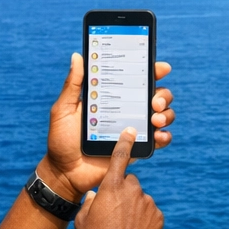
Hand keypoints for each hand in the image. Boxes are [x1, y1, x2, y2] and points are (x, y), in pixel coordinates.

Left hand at [46, 53, 175, 196]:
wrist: (65, 172)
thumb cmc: (61, 139)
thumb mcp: (63, 109)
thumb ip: (72, 85)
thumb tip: (77, 56)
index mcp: (112, 97)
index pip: (136, 79)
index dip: (152, 70)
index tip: (161, 68)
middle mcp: (127, 110)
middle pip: (156, 95)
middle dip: (163, 94)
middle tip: (155, 102)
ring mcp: (134, 129)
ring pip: (163, 115)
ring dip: (167, 114)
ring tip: (156, 119)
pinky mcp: (137, 148)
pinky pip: (159, 140)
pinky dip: (164, 136)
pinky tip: (158, 136)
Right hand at [75, 129, 163, 228]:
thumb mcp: (83, 220)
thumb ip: (89, 203)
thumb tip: (95, 197)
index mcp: (111, 187)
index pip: (119, 157)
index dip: (124, 142)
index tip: (131, 131)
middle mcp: (132, 190)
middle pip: (129, 183)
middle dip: (123, 193)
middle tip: (114, 214)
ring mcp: (148, 203)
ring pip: (140, 199)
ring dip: (133, 209)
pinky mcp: (159, 217)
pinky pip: (150, 213)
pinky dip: (144, 220)